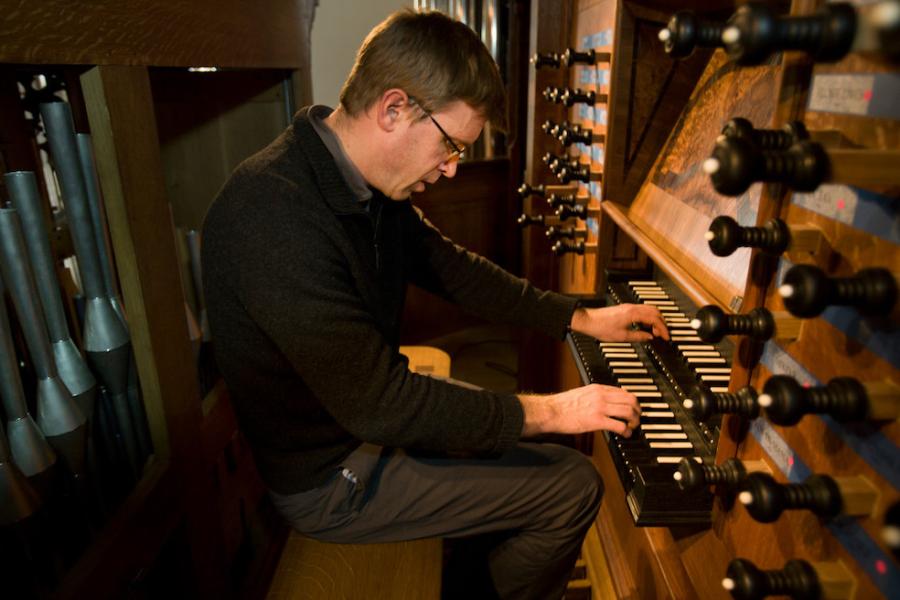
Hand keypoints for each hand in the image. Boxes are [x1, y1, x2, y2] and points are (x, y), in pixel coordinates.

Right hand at [519, 384, 640, 437]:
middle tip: (637, 418)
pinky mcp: (597, 420)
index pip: (622, 391)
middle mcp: (601, 395)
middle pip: (630, 399)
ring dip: (634, 421)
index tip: (633, 407)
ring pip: (628, 411)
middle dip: (637, 410)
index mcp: (597, 388)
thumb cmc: (561, 406)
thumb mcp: (580, 394)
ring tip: (633, 427)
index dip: (632, 401)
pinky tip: (626, 434)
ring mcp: (600, 407)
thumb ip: (593, 396)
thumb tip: (602, 402)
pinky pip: (619, 425)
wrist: (550, 411)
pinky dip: (627, 430)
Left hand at [570, 303, 668, 341]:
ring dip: (655, 319)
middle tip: (663, 334)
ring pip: (649, 309)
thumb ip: (638, 337)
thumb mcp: (622, 337)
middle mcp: (632, 308)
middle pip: (655, 311)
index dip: (662, 328)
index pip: (654, 319)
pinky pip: (642, 310)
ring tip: (656, 331)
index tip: (666, 337)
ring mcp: (628, 307)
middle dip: (662, 323)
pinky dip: (648, 317)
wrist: (587, 321)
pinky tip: (646, 326)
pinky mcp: (625, 309)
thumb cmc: (601, 328)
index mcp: (633, 314)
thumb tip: (650, 337)